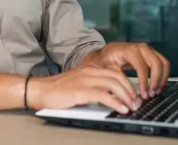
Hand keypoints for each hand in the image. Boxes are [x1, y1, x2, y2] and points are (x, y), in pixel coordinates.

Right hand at [26, 66, 142, 113]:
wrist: (40, 90)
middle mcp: (89, 71)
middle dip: (131, 90)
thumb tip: (113, 96)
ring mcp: (85, 80)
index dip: (128, 84)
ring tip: (132, 107)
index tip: (135, 95)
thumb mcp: (80, 83)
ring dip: (126, 97)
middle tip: (137, 102)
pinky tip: (121, 109)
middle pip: (118, 77)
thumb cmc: (59, 90)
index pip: (116, 72)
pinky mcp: (80, 91)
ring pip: (113, 84)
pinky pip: (103, 95)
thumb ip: (95, 85)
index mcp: (90, 68)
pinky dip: (115, 102)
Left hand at [87, 42, 169, 99]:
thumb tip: (124, 91)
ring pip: (164, 63)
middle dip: (156, 81)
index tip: (143, 95)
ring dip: (162, 79)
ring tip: (155, 92)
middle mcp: (141, 48)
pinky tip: (158, 86)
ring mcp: (148, 50)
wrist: (108, 52)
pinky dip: (164, 75)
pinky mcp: (152, 54)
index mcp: (129, 50)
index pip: (142, 66)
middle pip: (156, 63)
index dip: (144, 82)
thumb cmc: (106, 60)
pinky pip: (164, 64)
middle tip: (151, 94)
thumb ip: (116, 77)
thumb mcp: (106, 68)